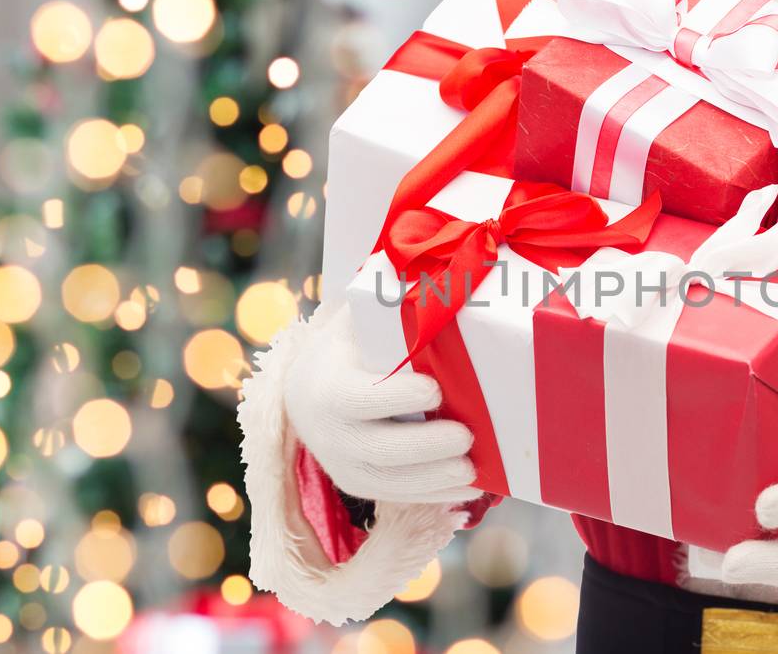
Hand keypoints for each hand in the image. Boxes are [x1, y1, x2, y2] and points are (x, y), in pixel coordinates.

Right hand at [284, 305, 479, 504]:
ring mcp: (341, 464)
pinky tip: (466, 489)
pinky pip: (398, 497)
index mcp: (326, 387)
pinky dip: (434, 496)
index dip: (396, 398)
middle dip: (426, 447)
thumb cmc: (349, 348)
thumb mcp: (358, 322)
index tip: (434, 391)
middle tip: (466, 436)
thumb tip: (442, 279)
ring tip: (471, 470)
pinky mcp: (358, 484)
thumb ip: (389, 305)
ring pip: (390, 482)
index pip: (358, 399)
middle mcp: (328, 433)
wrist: (306, 391)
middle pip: (380, 449)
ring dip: (434, 479)